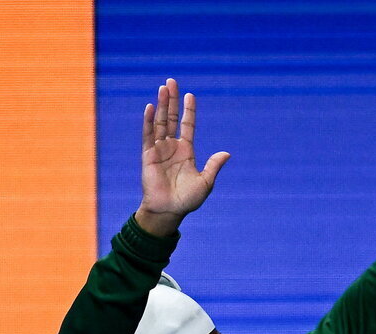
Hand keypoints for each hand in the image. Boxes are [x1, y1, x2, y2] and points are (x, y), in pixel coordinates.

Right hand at [135, 79, 230, 236]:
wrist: (169, 211)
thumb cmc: (187, 200)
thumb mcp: (205, 182)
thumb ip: (214, 166)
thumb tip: (227, 153)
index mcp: (186, 151)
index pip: (187, 125)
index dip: (188, 111)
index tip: (190, 96)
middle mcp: (172, 147)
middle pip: (171, 118)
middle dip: (171, 100)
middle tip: (171, 81)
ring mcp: (159, 150)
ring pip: (160, 122)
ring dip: (160, 105)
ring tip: (162, 87)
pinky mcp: (148, 156)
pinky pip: (148, 135)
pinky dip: (148, 122)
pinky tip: (150, 108)